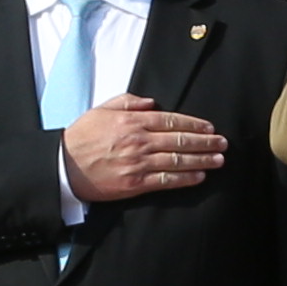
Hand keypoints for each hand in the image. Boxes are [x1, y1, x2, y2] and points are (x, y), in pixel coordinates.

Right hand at [64, 95, 227, 203]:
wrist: (63, 166)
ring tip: (219, 159)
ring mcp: (138, 163)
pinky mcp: (135, 184)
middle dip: (206, 141)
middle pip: (181, 140)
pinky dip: (186, 179)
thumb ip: (128, 101)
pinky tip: (200, 176)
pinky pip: (166, 181)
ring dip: (202, 159)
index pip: (172, 120)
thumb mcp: (102, 110)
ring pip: (178, 160)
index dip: (195, 123)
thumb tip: (152, 103)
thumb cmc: (81, 137)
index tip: (210, 127)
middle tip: (223, 143)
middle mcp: (139, 141)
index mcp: (132, 121)